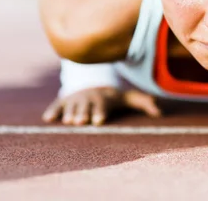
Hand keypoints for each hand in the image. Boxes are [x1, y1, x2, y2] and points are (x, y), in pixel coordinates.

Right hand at [42, 87, 161, 125]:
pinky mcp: (63, 101)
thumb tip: (160, 113)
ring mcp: (75, 100)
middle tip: (81, 122)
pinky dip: (52, 111)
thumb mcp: (129, 98)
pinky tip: (47, 119)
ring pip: (71, 107)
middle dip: (83, 114)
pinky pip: (57, 105)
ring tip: (68, 122)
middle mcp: (89, 99)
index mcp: (103, 99)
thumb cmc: (113, 97)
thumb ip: (144, 103)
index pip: (102, 106)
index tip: (99, 121)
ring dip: (69, 114)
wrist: (93, 84)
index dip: (100, 113)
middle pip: (85, 107)